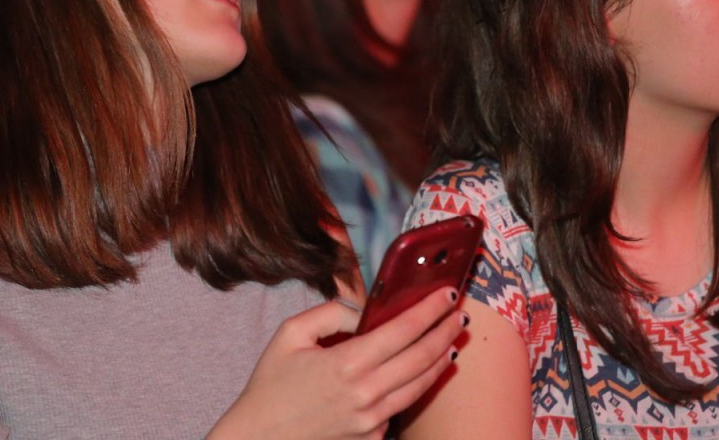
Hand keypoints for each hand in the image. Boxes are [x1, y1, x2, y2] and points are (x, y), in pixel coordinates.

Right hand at [208, 286, 465, 439]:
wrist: (259, 438)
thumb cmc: (272, 384)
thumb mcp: (291, 334)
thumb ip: (332, 313)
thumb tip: (365, 311)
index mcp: (346, 363)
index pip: (403, 329)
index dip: (429, 310)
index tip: (447, 294)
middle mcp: (365, 393)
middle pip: (421, 357)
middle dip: (445, 331)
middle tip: (460, 314)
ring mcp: (371, 421)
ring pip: (420, 385)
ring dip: (441, 359)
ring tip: (452, 341)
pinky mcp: (370, 438)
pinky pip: (401, 408)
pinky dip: (417, 387)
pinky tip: (425, 372)